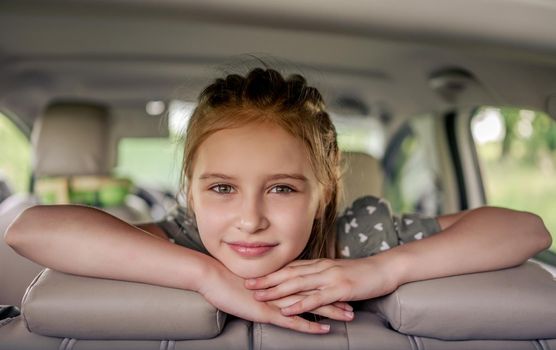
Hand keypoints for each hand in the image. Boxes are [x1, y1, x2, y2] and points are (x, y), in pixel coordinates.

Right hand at [197, 259, 351, 333]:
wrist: (212, 277)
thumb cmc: (228, 279)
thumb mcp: (252, 281)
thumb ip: (267, 284)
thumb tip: (275, 286)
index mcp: (280, 280)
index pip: (309, 282)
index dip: (327, 286)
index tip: (343, 288)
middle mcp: (282, 288)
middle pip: (316, 292)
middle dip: (337, 298)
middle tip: (356, 301)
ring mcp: (276, 300)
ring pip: (310, 306)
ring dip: (331, 311)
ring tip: (350, 315)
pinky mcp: (268, 312)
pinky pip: (293, 320)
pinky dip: (310, 324)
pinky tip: (324, 329)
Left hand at [244, 257, 399, 315]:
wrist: (385, 269)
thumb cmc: (362, 272)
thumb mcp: (338, 271)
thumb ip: (322, 275)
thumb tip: (307, 281)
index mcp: (320, 264)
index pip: (290, 267)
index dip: (271, 271)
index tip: (254, 274)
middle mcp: (321, 268)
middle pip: (288, 273)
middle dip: (267, 279)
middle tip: (248, 284)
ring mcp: (330, 278)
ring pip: (298, 284)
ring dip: (277, 290)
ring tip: (260, 296)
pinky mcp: (340, 289)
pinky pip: (316, 297)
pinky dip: (300, 303)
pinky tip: (288, 309)